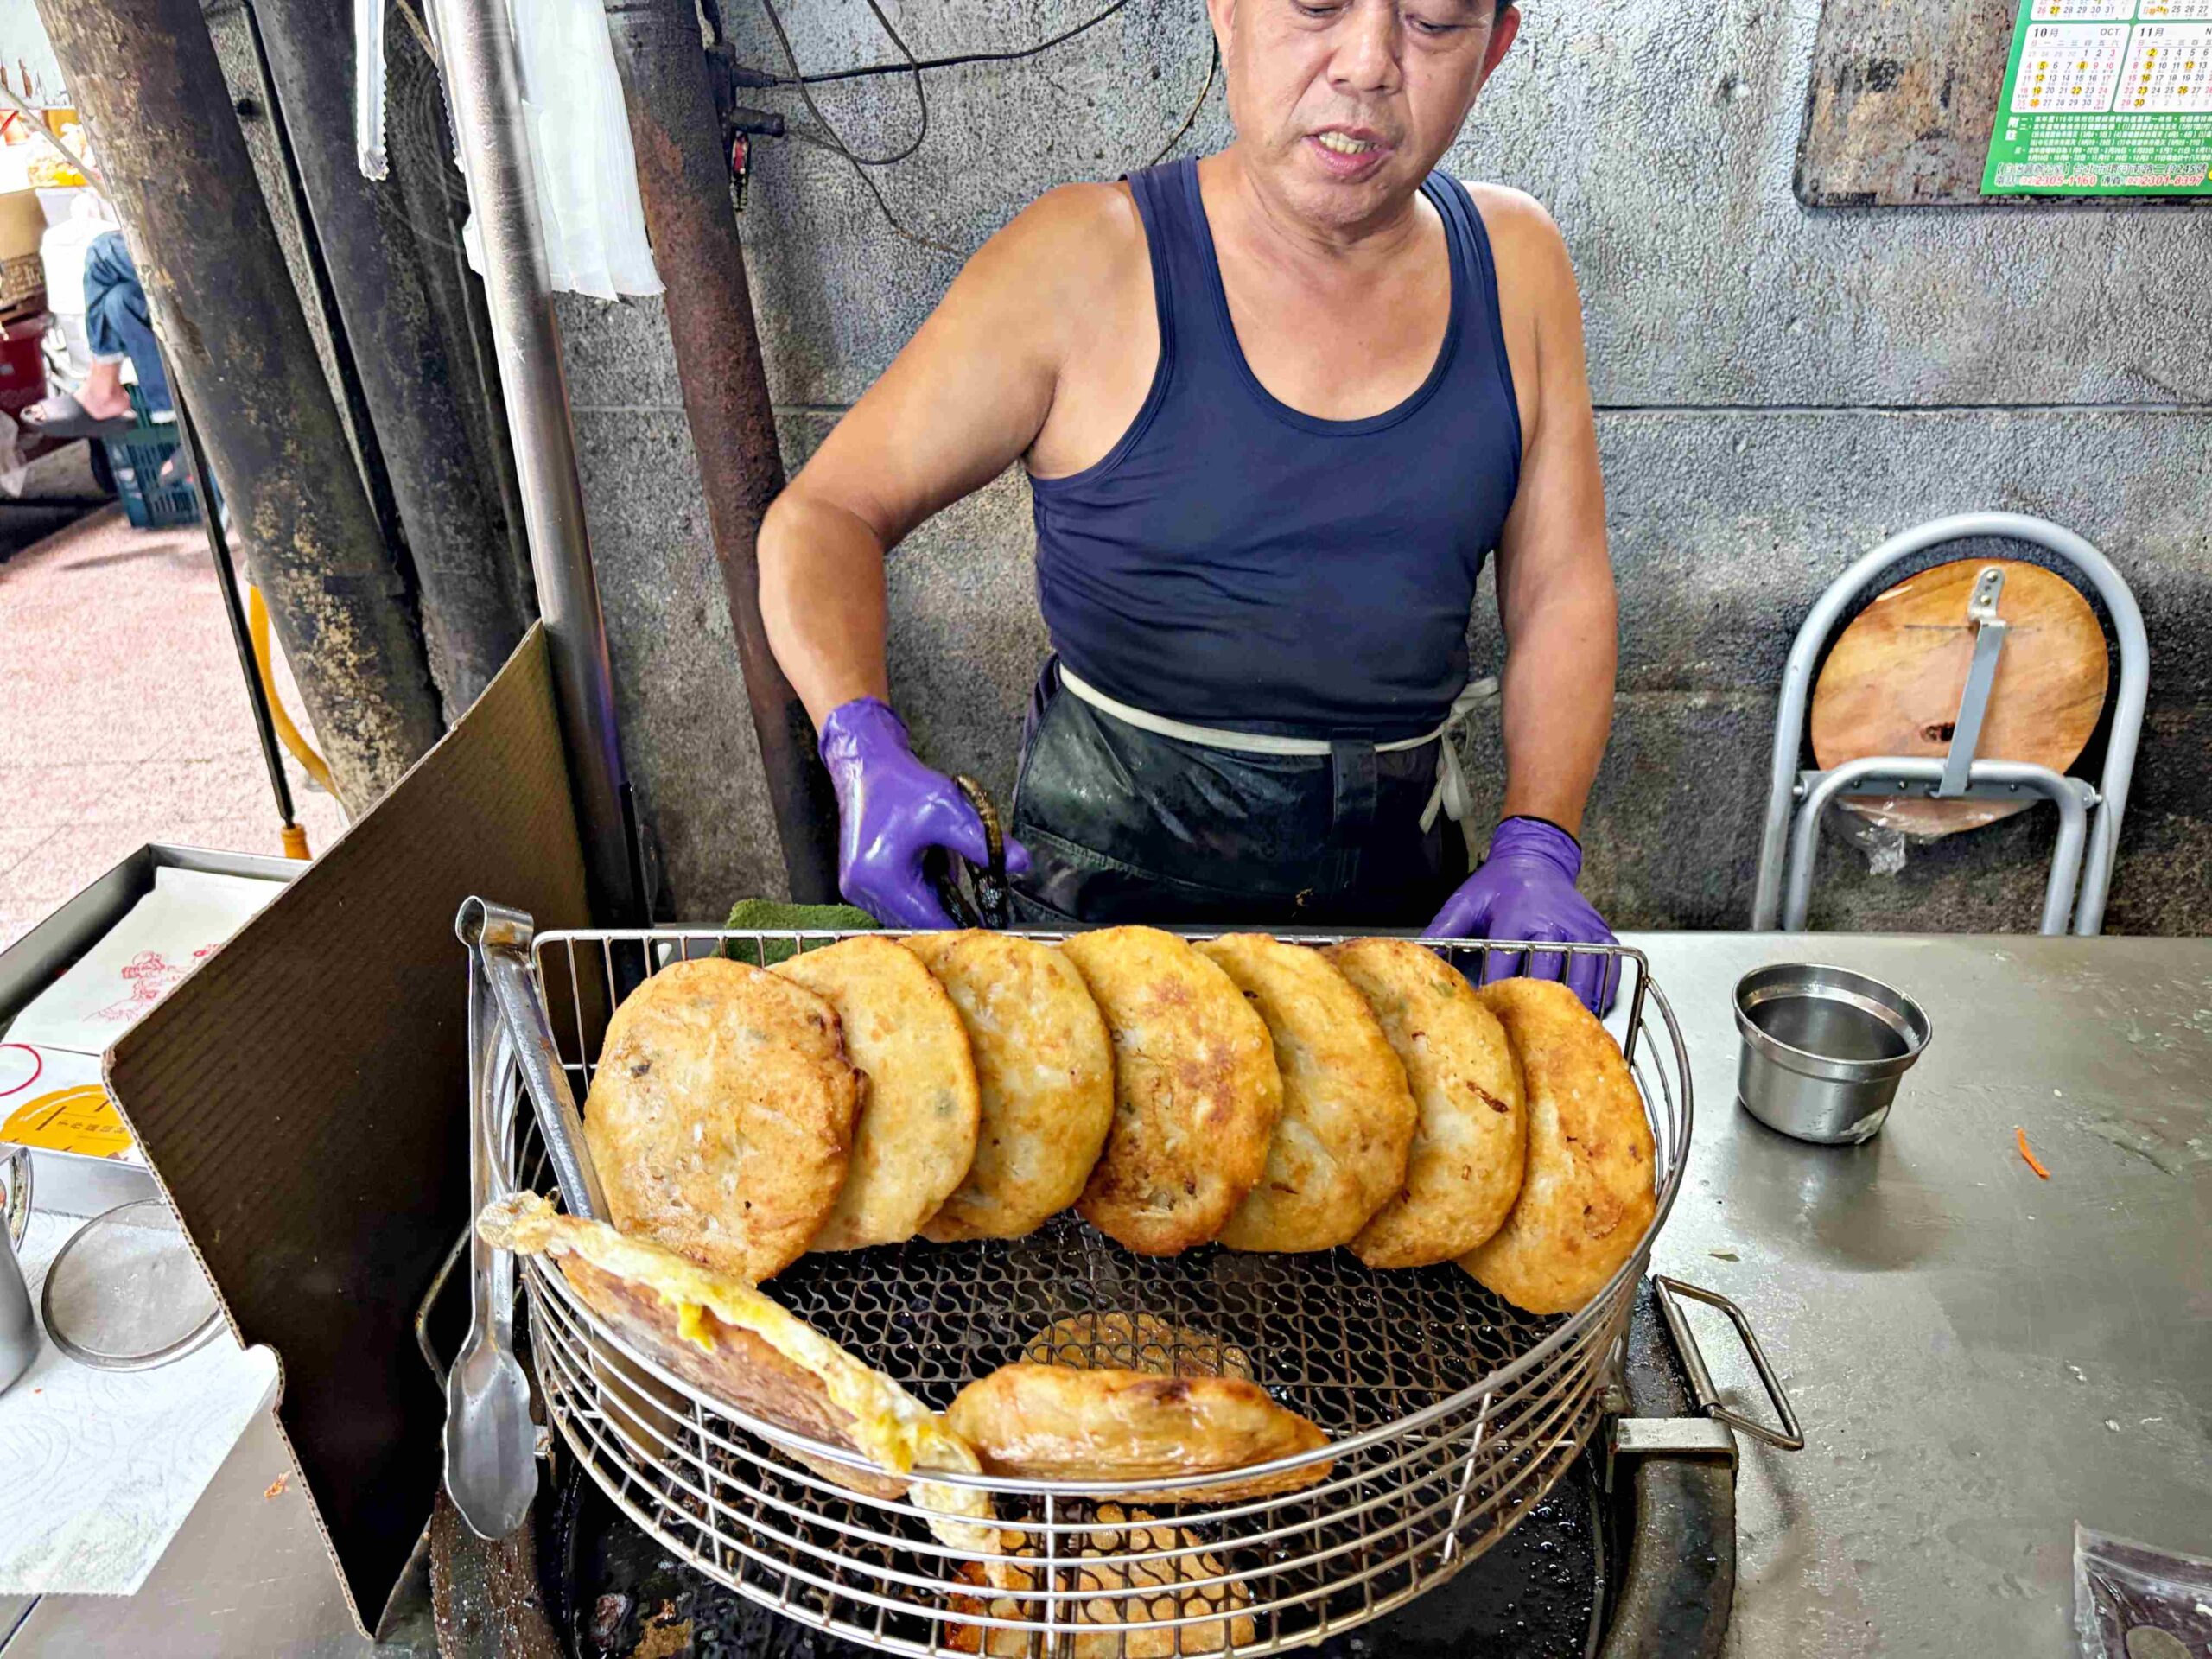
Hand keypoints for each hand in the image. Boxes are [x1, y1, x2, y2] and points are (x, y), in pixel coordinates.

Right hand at [818, 698, 1030, 928]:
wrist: (868, 765)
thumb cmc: (902, 784)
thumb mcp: (948, 811)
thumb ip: (983, 842)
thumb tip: (1020, 864)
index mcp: (880, 876)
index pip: (927, 920)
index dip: (961, 924)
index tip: (989, 926)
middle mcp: (862, 888)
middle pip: (916, 920)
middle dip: (948, 910)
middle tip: (980, 903)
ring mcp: (857, 887)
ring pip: (906, 912)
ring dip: (933, 899)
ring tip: (948, 870)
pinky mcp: (859, 882)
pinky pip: (896, 900)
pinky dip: (920, 889)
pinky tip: (932, 865)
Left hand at [1425, 817, 1618, 1013]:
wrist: (1537, 857)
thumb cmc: (1500, 883)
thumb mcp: (1467, 901)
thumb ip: (1444, 930)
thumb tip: (1419, 959)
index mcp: (1517, 919)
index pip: (1507, 968)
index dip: (1497, 993)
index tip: (1488, 1014)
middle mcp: (1553, 926)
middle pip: (1548, 978)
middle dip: (1535, 1007)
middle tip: (1527, 1035)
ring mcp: (1581, 931)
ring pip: (1583, 979)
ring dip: (1573, 1006)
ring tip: (1560, 1031)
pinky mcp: (1600, 932)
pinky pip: (1607, 969)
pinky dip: (1601, 991)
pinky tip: (1588, 1008)